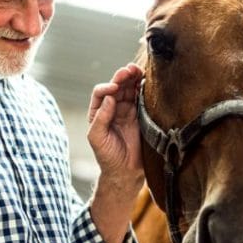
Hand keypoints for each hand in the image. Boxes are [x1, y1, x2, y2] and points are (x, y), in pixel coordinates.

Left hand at [87, 63, 143, 185]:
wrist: (125, 171)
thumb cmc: (107, 156)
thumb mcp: (97, 138)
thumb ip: (100, 118)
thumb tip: (109, 97)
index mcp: (98, 112)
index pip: (101, 93)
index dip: (107, 87)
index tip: (114, 89)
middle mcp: (112, 108)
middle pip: (117, 86)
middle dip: (122, 77)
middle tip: (128, 70)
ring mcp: (127, 110)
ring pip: (130, 89)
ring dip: (133, 78)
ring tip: (138, 70)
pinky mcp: (141, 115)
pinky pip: (142, 98)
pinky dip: (144, 88)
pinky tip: (146, 81)